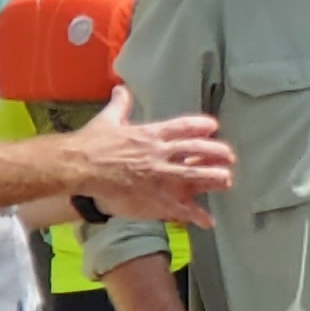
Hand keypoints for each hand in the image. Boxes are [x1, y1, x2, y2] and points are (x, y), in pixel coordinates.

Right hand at [67, 86, 233, 226]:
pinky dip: (196, 215)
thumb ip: (120, 105)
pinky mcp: (155, 197)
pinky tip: (208, 221)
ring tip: (227, 181)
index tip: (213, 127)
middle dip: (217, 153)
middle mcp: (161, 153)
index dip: (202, 126)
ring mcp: (160, 176)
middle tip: (229, 157)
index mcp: (151, 133)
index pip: (184, 127)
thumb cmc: (91, 143)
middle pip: (198, 151)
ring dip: (214, 179)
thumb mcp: (108, 119)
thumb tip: (121, 89)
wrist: (80, 166)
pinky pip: (180, 207)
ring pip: (195, 177)